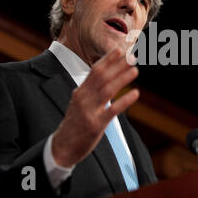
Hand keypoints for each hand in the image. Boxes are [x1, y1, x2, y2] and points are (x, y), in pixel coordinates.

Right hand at [52, 48, 138, 167]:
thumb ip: (90, 91)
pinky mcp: (95, 125)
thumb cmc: (74, 124)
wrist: (62, 147)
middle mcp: (83, 99)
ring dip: (122, 79)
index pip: (94, 71)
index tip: (119, 50)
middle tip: (132, 57)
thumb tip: (104, 77)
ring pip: (107, 90)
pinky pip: (112, 110)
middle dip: (117, 66)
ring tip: (135, 70)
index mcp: (80, 92)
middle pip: (102, 77)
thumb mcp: (79, 103)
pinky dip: (124, 101)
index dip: (107, 60)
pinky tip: (135, 93)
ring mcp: (89, 111)